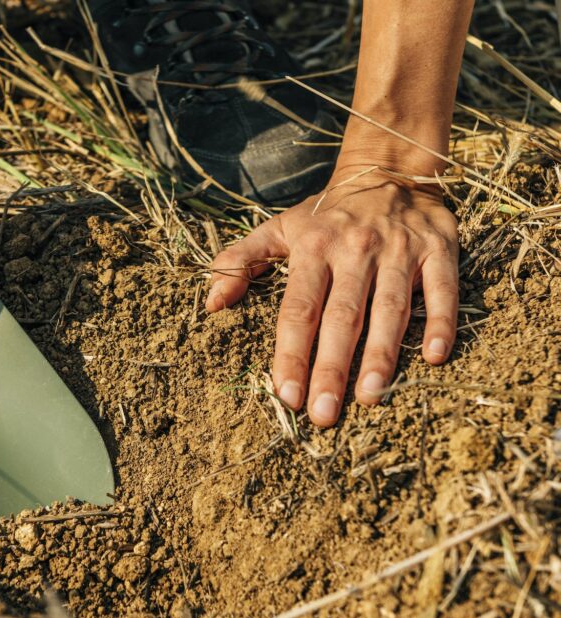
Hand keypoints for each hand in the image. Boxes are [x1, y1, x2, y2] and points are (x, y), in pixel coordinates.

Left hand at [205, 173, 458, 426]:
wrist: (388, 168)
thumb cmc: (326, 215)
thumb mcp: (279, 229)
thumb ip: (240, 261)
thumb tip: (211, 303)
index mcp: (313, 249)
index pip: (298, 310)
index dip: (291, 354)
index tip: (286, 395)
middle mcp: (355, 251)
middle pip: (341, 318)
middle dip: (331, 368)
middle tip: (323, 414)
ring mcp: (399, 251)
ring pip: (389, 309)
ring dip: (381, 354)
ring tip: (370, 397)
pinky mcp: (438, 249)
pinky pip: (442, 289)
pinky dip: (441, 321)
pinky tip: (435, 357)